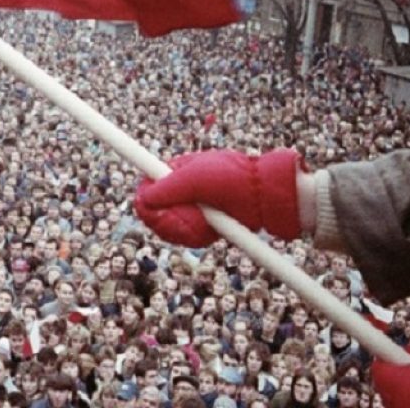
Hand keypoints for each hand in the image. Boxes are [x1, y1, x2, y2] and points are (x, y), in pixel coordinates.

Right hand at [135, 149, 302, 246]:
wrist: (265, 196)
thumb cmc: (232, 178)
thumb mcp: (197, 177)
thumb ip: (169, 187)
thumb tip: (144, 197)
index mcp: (177, 172)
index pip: (148, 187)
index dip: (146, 202)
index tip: (149, 211)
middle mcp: (182, 190)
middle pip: (156, 213)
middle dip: (169, 220)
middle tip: (186, 220)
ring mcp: (193, 208)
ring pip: (172, 228)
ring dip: (185, 229)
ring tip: (205, 223)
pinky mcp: (205, 224)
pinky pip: (189, 236)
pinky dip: (197, 236)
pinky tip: (210, 232)